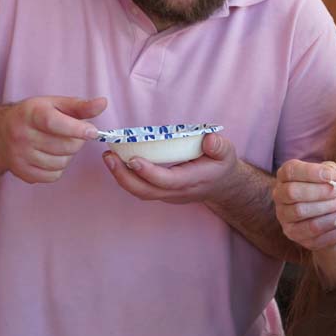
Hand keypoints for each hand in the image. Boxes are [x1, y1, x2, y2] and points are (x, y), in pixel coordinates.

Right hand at [0, 96, 104, 183]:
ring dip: (68, 155)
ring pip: (61, 162)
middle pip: (64, 146)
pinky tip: (51, 156)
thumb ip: (80, 105)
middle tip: (71, 135)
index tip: (93, 132)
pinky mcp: (21, 172)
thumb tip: (103, 103)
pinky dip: (58, 168)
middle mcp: (21, 135)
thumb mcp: (55, 104)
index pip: (54, 123)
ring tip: (59, 144)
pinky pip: (53, 176)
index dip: (76, 129)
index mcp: (31, 113)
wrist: (0, 133)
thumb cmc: (34, 115)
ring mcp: (19, 155)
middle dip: (76, 141)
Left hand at [102, 131, 239, 204]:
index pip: (167, 180)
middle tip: (109, 157)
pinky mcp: (161, 192)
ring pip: (140, 192)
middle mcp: (177, 191)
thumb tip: (209, 140)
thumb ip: (219, 147)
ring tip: (108, 157)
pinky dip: (126, 177)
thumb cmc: (221, 166)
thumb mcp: (227, 153)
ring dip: (121, 177)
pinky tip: (117, 161)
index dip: (149, 172)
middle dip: (124, 176)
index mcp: (192, 180)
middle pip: (146, 191)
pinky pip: (140, 188)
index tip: (133, 159)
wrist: (222, 186)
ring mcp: (167, 195)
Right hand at [273, 159, 335, 251]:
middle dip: (319, 192)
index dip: (310, 172)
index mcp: (286, 176)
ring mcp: (284, 216)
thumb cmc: (330, 190)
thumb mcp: (332, 174)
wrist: (334, 214)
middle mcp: (280, 195)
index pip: (291, 171)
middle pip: (292, 192)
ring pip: (300, 211)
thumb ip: (330, 170)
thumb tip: (329, 175)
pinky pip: (310, 231)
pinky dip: (329, 225)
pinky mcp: (293, 234)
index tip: (329, 177)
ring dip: (325, 208)